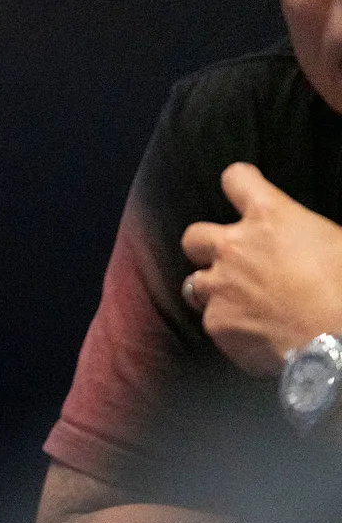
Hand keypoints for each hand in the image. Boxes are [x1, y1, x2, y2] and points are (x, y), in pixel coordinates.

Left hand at [181, 163, 341, 375]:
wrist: (338, 342)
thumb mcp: (339, 242)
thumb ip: (308, 232)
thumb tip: (310, 240)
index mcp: (270, 217)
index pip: (237, 180)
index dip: (240, 182)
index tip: (243, 188)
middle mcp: (234, 247)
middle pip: (194, 236)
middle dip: (207, 246)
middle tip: (229, 259)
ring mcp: (219, 286)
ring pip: (194, 282)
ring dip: (212, 289)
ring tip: (236, 301)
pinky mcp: (216, 323)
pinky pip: (211, 320)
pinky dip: (228, 325)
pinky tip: (250, 334)